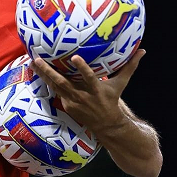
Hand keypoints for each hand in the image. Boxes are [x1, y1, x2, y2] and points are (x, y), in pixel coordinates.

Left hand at [29, 49, 145, 133]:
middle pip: (63, 82)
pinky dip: (46, 81)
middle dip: (49, 71)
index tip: (74, 58)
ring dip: (42, 74)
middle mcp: (82, 96)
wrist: (106, 125)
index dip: (82, 68)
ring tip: (32, 62)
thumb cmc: (113, 99)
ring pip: (55, 86)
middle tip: (38, 59)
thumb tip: (143, 50)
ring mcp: (72, 101)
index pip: (89, 77)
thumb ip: (130, 66)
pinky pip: (55, 90)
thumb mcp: (121, 83)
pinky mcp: (66, 104)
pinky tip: (37, 71)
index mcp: (96, 89)